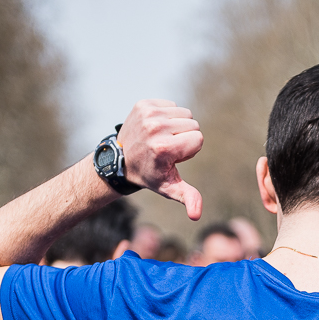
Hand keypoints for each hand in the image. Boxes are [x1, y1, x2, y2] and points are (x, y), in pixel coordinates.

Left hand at [119, 100, 203, 219]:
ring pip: (184, 113)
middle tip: (166, 148)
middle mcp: (156, 128)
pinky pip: (171, 105)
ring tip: (162, 138)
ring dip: (177, 125)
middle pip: (193, 125)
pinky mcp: (144, 104)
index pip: (198, 139)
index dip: (189, 150)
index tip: (173, 157)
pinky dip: (167, 115)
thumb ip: (187, 198)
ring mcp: (149, 114)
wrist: (120, 160)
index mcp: (164, 148)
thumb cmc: (149, 174)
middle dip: (185, 137)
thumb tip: (196, 215)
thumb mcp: (168, 188)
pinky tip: (156, 128)